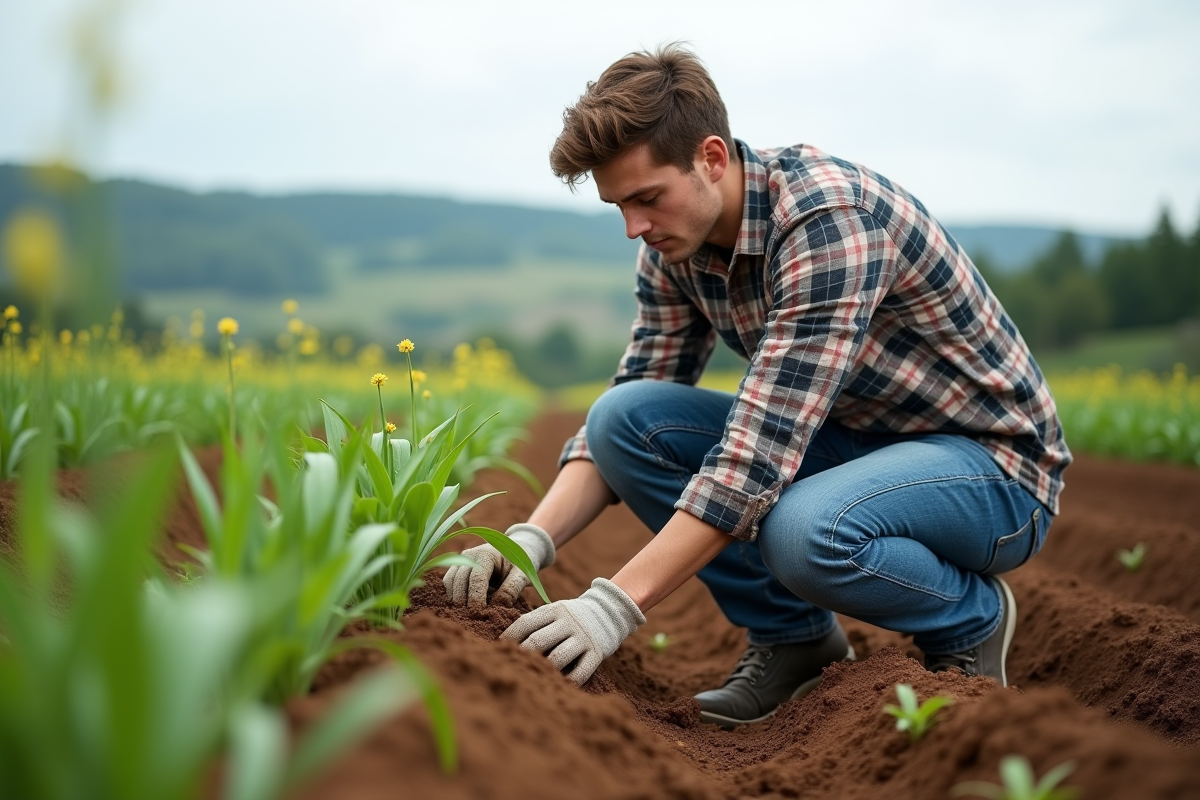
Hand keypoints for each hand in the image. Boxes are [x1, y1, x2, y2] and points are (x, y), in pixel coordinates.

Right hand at [443, 523, 554, 607]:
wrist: (515, 549)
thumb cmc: (519, 563)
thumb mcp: (522, 574)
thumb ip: (512, 589)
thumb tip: (498, 606)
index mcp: (486, 554)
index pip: (476, 577)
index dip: (476, 596)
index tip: (479, 612)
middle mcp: (469, 555)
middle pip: (460, 579)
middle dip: (463, 600)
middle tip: (470, 618)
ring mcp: (460, 560)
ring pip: (450, 581)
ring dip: (455, 599)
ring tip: (465, 614)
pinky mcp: (456, 567)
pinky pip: (448, 582)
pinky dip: (452, 595)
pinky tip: (461, 607)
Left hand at [501, 578, 644, 684]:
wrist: (609, 611)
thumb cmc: (571, 618)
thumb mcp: (555, 611)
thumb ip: (536, 622)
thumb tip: (505, 640)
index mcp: (554, 610)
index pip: (526, 623)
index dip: (510, 636)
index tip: (497, 648)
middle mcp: (568, 622)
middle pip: (538, 641)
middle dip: (522, 655)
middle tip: (511, 667)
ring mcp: (583, 638)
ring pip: (558, 657)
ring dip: (544, 669)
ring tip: (533, 678)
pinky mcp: (597, 652)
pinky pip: (581, 671)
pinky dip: (568, 681)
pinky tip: (559, 686)